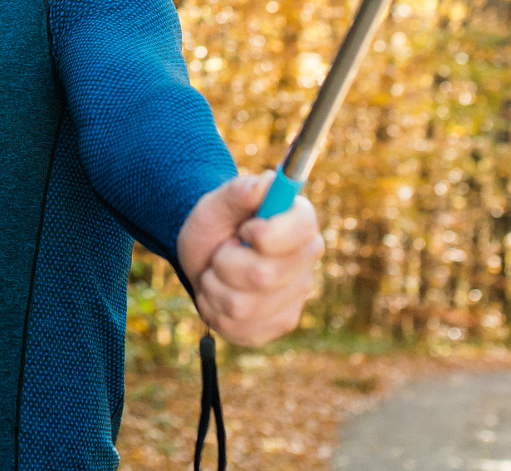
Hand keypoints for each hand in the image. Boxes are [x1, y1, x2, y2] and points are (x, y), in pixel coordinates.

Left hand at [176, 172, 323, 346]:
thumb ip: (240, 190)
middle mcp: (306, 261)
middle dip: (225, 263)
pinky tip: (219, 296)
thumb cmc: (216, 223)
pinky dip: (214, 311)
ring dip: (214, 287)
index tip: (244, 230)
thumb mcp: (218, 202)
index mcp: (300, 222)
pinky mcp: (278, 324)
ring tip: (216, 273)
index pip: (302, 229)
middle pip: (264, 275)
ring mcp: (296, 297)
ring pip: (243, 306)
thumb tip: (266, 182)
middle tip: (221, 252)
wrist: (205, 255)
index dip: (266, 234)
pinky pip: (237, 328)